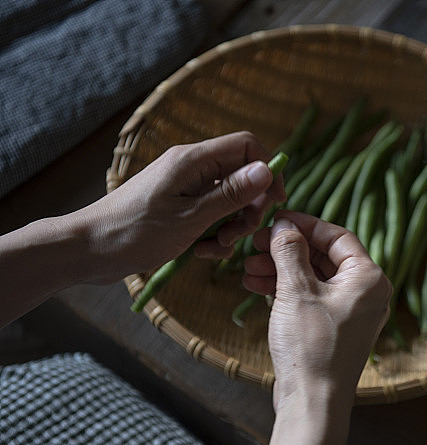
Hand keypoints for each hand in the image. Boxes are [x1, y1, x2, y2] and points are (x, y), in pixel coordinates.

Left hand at [69, 131, 284, 282]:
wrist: (88, 250)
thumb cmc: (134, 232)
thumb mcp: (190, 217)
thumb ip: (230, 194)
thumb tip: (267, 170)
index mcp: (193, 161)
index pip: (247, 147)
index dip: (268, 171)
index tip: (275, 203)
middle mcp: (191, 168)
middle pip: (242, 176)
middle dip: (249, 207)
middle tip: (240, 234)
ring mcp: (185, 188)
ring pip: (229, 200)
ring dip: (232, 226)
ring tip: (217, 248)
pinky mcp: (179, 208)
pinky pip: (212, 215)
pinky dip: (215, 234)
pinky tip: (203, 252)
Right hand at [243, 210, 391, 412]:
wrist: (313, 402)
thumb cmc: (311, 347)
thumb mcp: (296, 291)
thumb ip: (290, 252)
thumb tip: (284, 224)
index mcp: (368, 278)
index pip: (337, 236)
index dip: (305, 225)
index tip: (277, 220)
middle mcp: (366, 293)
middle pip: (324, 257)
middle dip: (288, 250)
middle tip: (257, 246)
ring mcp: (351, 313)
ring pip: (314, 278)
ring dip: (281, 270)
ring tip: (248, 269)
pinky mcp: (334, 330)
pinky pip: (311, 299)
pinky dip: (286, 291)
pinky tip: (257, 287)